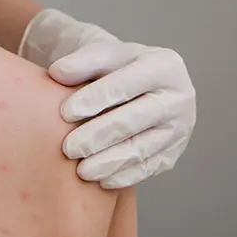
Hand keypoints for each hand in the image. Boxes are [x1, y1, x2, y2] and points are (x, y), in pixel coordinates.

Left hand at [22, 9, 196, 188]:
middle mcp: (178, 97)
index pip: (126, 84)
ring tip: (81, 171)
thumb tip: (58, 72)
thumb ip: (82, 61)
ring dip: (109, 163)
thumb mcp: (99, 55)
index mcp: (163, 65)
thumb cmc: (111, 70)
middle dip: (98, 136)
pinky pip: (147, 168)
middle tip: (69, 149)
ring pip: (141, 149)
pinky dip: (123, 176)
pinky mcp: (172, 153)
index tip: (65, 113)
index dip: (95, 98)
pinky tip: (100, 181)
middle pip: (134, 121)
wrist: (132, 86)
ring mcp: (178, 128)